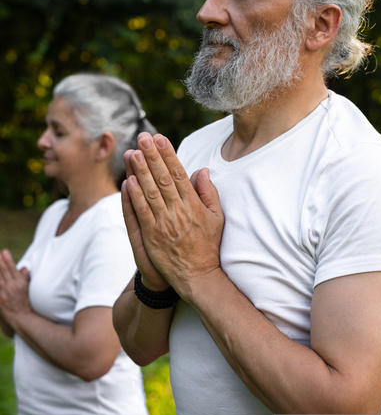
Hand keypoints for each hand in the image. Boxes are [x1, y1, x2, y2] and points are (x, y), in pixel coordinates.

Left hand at [0, 249, 31, 329]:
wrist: (21, 317)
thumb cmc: (27, 302)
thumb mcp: (28, 288)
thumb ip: (25, 277)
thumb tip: (23, 268)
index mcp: (20, 283)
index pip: (12, 268)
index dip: (7, 259)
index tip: (4, 251)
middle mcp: (11, 286)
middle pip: (3, 271)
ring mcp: (4, 293)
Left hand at [123, 133, 224, 298]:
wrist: (198, 277)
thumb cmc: (208, 246)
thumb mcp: (217, 218)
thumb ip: (209, 193)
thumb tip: (201, 170)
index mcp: (194, 205)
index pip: (179, 174)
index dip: (168, 155)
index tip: (160, 139)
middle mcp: (178, 212)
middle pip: (163, 178)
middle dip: (152, 156)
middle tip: (142, 137)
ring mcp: (164, 224)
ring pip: (150, 192)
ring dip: (140, 172)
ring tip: (132, 153)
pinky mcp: (152, 236)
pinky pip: (141, 213)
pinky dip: (134, 197)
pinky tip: (128, 181)